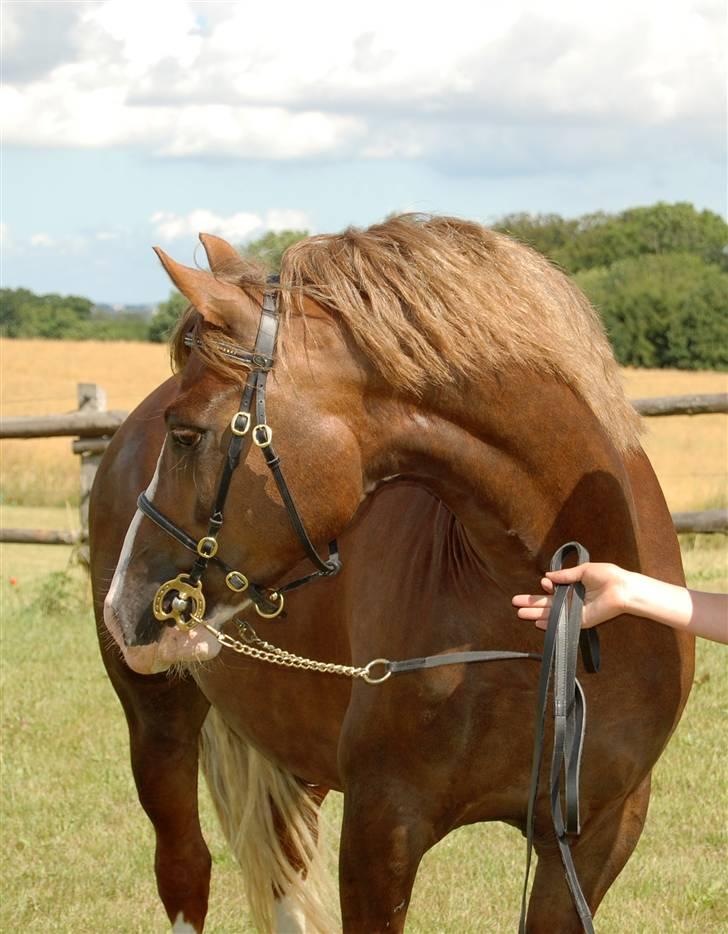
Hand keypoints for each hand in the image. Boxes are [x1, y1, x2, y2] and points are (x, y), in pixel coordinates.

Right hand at [512, 562, 629, 629]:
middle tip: (515, 602)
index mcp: (574, 586)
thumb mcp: (583, 570)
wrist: (622, 589)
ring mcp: (575, 611)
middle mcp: (573, 600)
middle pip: (547, 602)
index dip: (546, 586)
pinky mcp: (581, 620)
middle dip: (531, 602)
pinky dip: (550, 624)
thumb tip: (548, 575)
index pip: (553, 588)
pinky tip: (537, 623)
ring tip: (520, 613)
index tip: (544, 583)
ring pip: (551, 613)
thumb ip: (565, 575)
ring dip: (535, 613)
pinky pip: (563, 623)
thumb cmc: (608, 576)